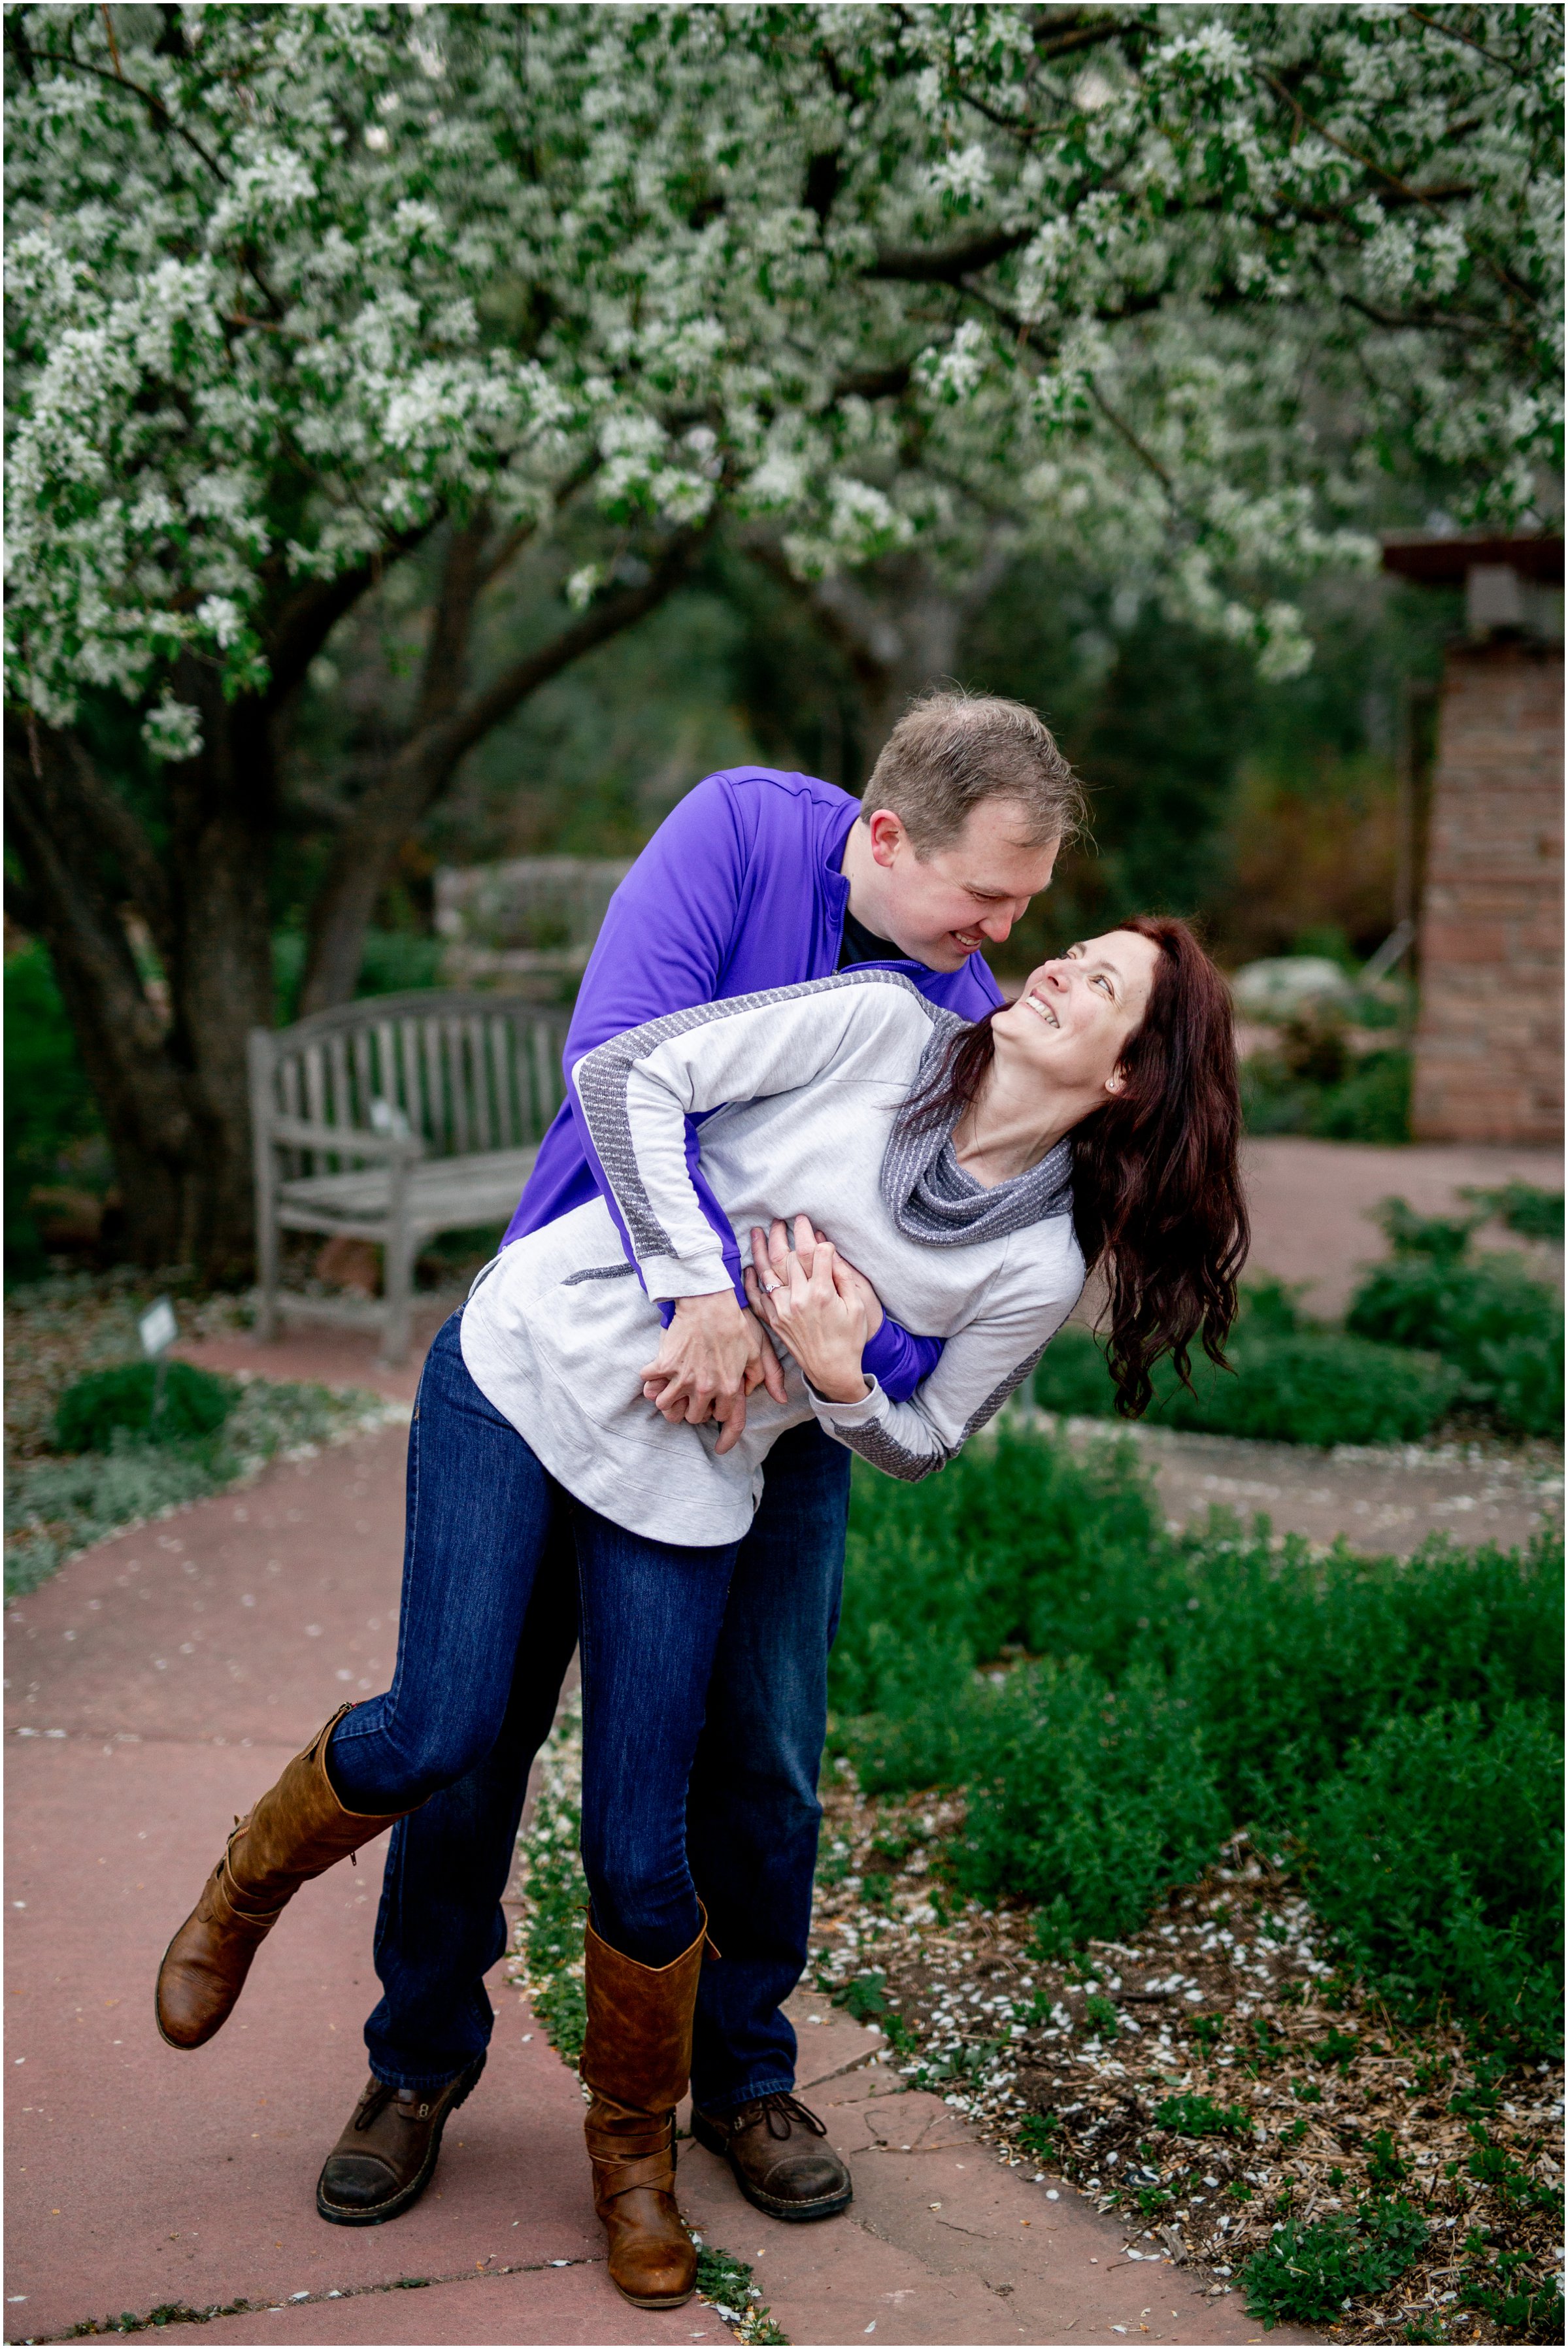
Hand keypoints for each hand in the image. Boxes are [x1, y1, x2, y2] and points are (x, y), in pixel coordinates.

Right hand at [639, 1290, 786, 1456]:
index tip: (720, 1448)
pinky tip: (654, 1375)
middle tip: (693, 1399)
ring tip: (670, 1392)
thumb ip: (769, 1376)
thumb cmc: (736, 1323)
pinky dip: (649, 1381)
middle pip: (694, 1418)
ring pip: (667, 1407)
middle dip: (694, 1411)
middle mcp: (706, 1389)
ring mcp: (683, 1378)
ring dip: (668, 1402)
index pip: (726, 1420)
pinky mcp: (665, 1365)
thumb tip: (778, 1398)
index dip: (723, 1428)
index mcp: (730, 1387)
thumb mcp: (759, 1350)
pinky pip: (649, 1384)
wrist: (709, 1301)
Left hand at [743, 1216, 870, 1405]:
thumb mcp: (856, 1306)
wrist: (832, 1370)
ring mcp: (783, 1310)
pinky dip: (751, 1280)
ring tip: (758, 1232)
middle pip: (789, 1257)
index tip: (806, 1221)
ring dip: (761, 1249)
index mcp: (822, 1293)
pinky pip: (757, 1297)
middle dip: (785, 1234)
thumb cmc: (850, 1338)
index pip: (815, 1252)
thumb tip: (828, 1249)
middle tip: (781, 1219)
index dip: (811, 1234)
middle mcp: (799, 1299)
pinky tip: (750, 1266)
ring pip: (767, 1272)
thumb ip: (842, 1275)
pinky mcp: (774, 1321)